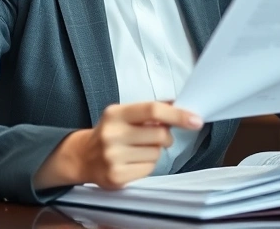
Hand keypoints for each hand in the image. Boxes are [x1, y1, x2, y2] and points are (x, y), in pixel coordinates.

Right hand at [34, 101, 202, 190]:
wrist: (83, 157)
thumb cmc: (111, 132)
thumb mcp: (125, 114)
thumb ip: (151, 109)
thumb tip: (181, 104)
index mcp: (115, 113)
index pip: (152, 110)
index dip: (177, 114)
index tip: (196, 120)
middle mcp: (112, 134)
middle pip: (159, 134)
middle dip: (165, 137)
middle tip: (157, 137)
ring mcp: (113, 157)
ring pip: (156, 153)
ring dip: (154, 152)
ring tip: (138, 150)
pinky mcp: (116, 176)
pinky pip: (149, 169)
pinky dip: (147, 165)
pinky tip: (133, 162)